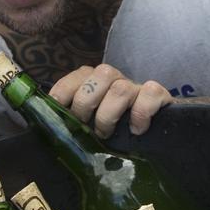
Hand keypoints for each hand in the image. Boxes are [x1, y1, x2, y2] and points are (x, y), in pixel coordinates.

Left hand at [51, 64, 169, 137]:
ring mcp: (136, 86)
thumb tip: (49, 127)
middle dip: (86, 103)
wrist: (156, 133)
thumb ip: (72, 120)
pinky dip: (140, 114)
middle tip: (84, 126)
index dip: (64, 91)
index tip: (57, 110)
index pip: (78, 75)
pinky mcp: (159, 95)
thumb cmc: (115, 128)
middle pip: (100, 75)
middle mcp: (115, 79)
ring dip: (108, 114)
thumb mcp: (89, 123)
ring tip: (106, 134)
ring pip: (120, 88)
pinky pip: (150, 94)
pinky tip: (136, 130)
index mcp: (94, 81)